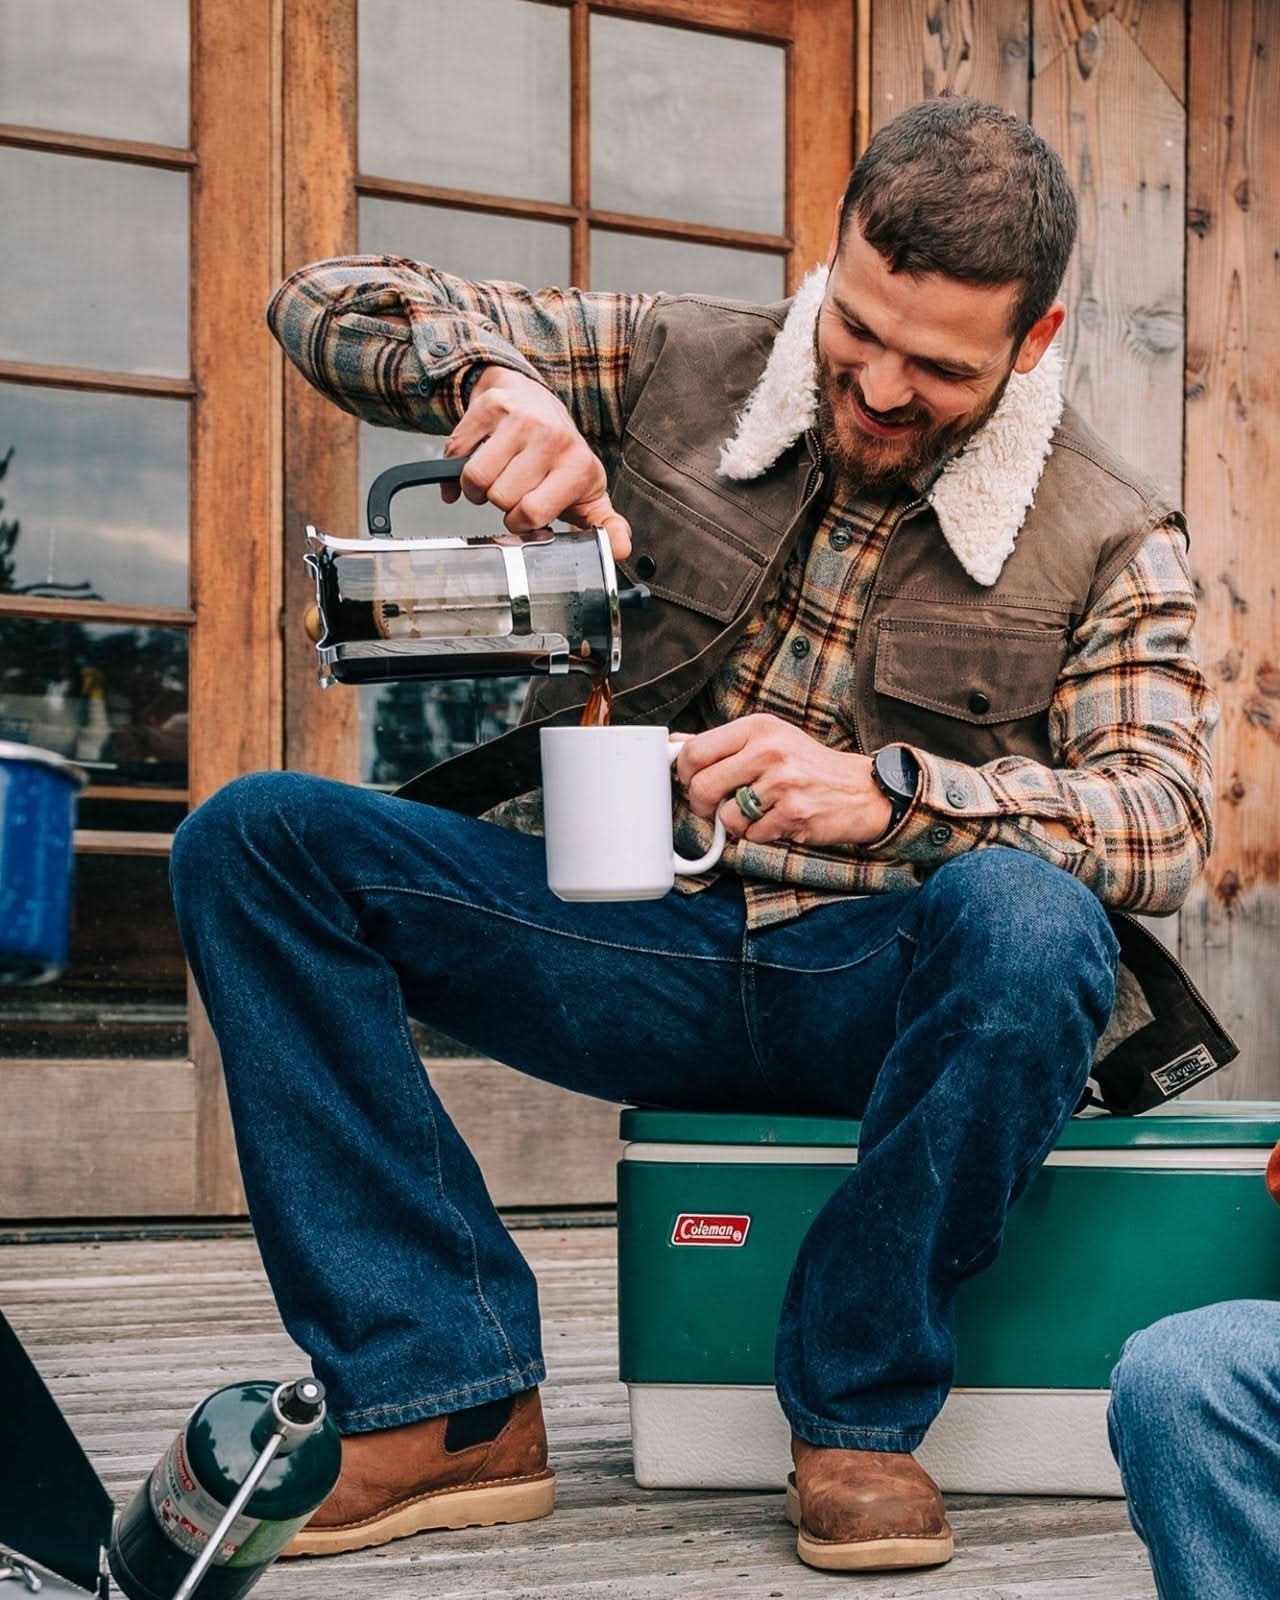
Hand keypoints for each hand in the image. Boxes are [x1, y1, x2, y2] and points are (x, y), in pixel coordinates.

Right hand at [440, 367, 631, 558]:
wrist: (536, 399)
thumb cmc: (559, 456)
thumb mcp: (589, 493)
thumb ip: (606, 526)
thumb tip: (619, 551)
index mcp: (578, 466)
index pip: (532, 513)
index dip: (519, 521)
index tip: (524, 512)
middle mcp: (553, 438)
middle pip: (500, 498)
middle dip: (498, 501)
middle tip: (510, 488)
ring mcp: (521, 418)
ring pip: (474, 477)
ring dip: (475, 485)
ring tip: (494, 476)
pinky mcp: (492, 404)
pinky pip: (456, 452)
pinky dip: (456, 463)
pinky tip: (478, 456)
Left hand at [673, 713, 893, 846]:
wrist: (861, 789)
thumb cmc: (806, 765)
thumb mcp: (768, 739)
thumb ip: (722, 743)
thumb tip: (673, 744)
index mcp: (758, 727)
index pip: (696, 750)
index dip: (684, 773)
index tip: (690, 781)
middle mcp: (769, 751)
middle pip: (703, 786)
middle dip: (701, 805)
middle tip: (712, 807)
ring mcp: (782, 783)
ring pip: (726, 817)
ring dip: (735, 824)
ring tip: (757, 812)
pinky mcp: (793, 815)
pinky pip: (752, 835)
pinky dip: (759, 835)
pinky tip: (778, 821)